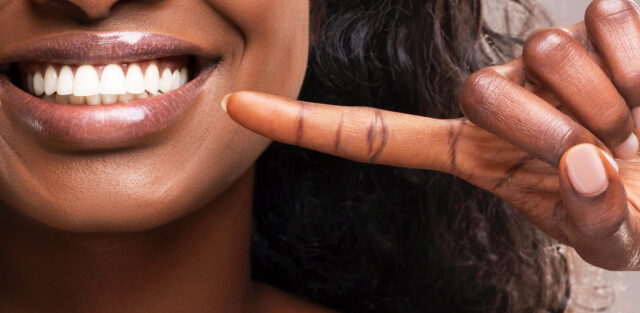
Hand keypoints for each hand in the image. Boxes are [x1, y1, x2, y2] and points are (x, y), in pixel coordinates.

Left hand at [223, 0, 639, 270]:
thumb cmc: (633, 202)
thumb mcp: (611, 234)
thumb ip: (594, 218)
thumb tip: (580, 164)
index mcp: (470, 153)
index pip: (369, 136)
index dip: (303, 124)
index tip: (237, 107)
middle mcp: (492, 98)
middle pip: (478, 89)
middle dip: (549, 127)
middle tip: (599, 150)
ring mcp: (535, 59)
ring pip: (543, 51)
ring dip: (606, 100)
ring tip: (629, 124)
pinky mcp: (590, 23)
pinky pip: (605, 21)